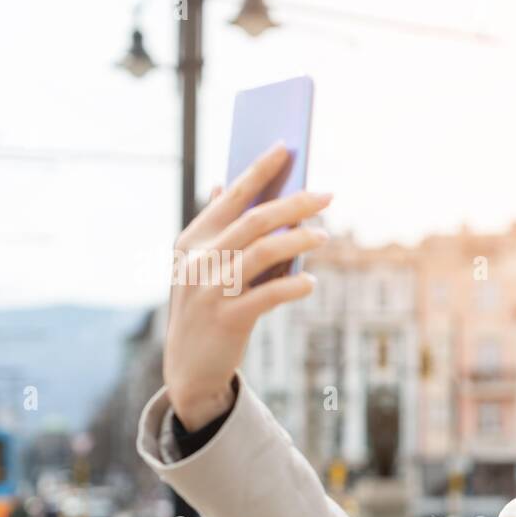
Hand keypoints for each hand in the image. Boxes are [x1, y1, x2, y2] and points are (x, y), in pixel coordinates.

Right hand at [164, 140, 332, 428]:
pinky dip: (292, 287)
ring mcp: (211, 289)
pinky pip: (267, 295)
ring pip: (263, 253)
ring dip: (299, 241)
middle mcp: (199, 260)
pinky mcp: (227, 319)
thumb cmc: (208, 308)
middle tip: (326, 195)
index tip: (285, 147)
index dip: (259, 170)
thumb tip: (227, 182)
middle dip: (293, 203)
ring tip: (325, 236)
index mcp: (193, 240)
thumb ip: (220, 228)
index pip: (231, 195)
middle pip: (254, 221)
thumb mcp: (202, 266)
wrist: (189, 368)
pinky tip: (310, 284)